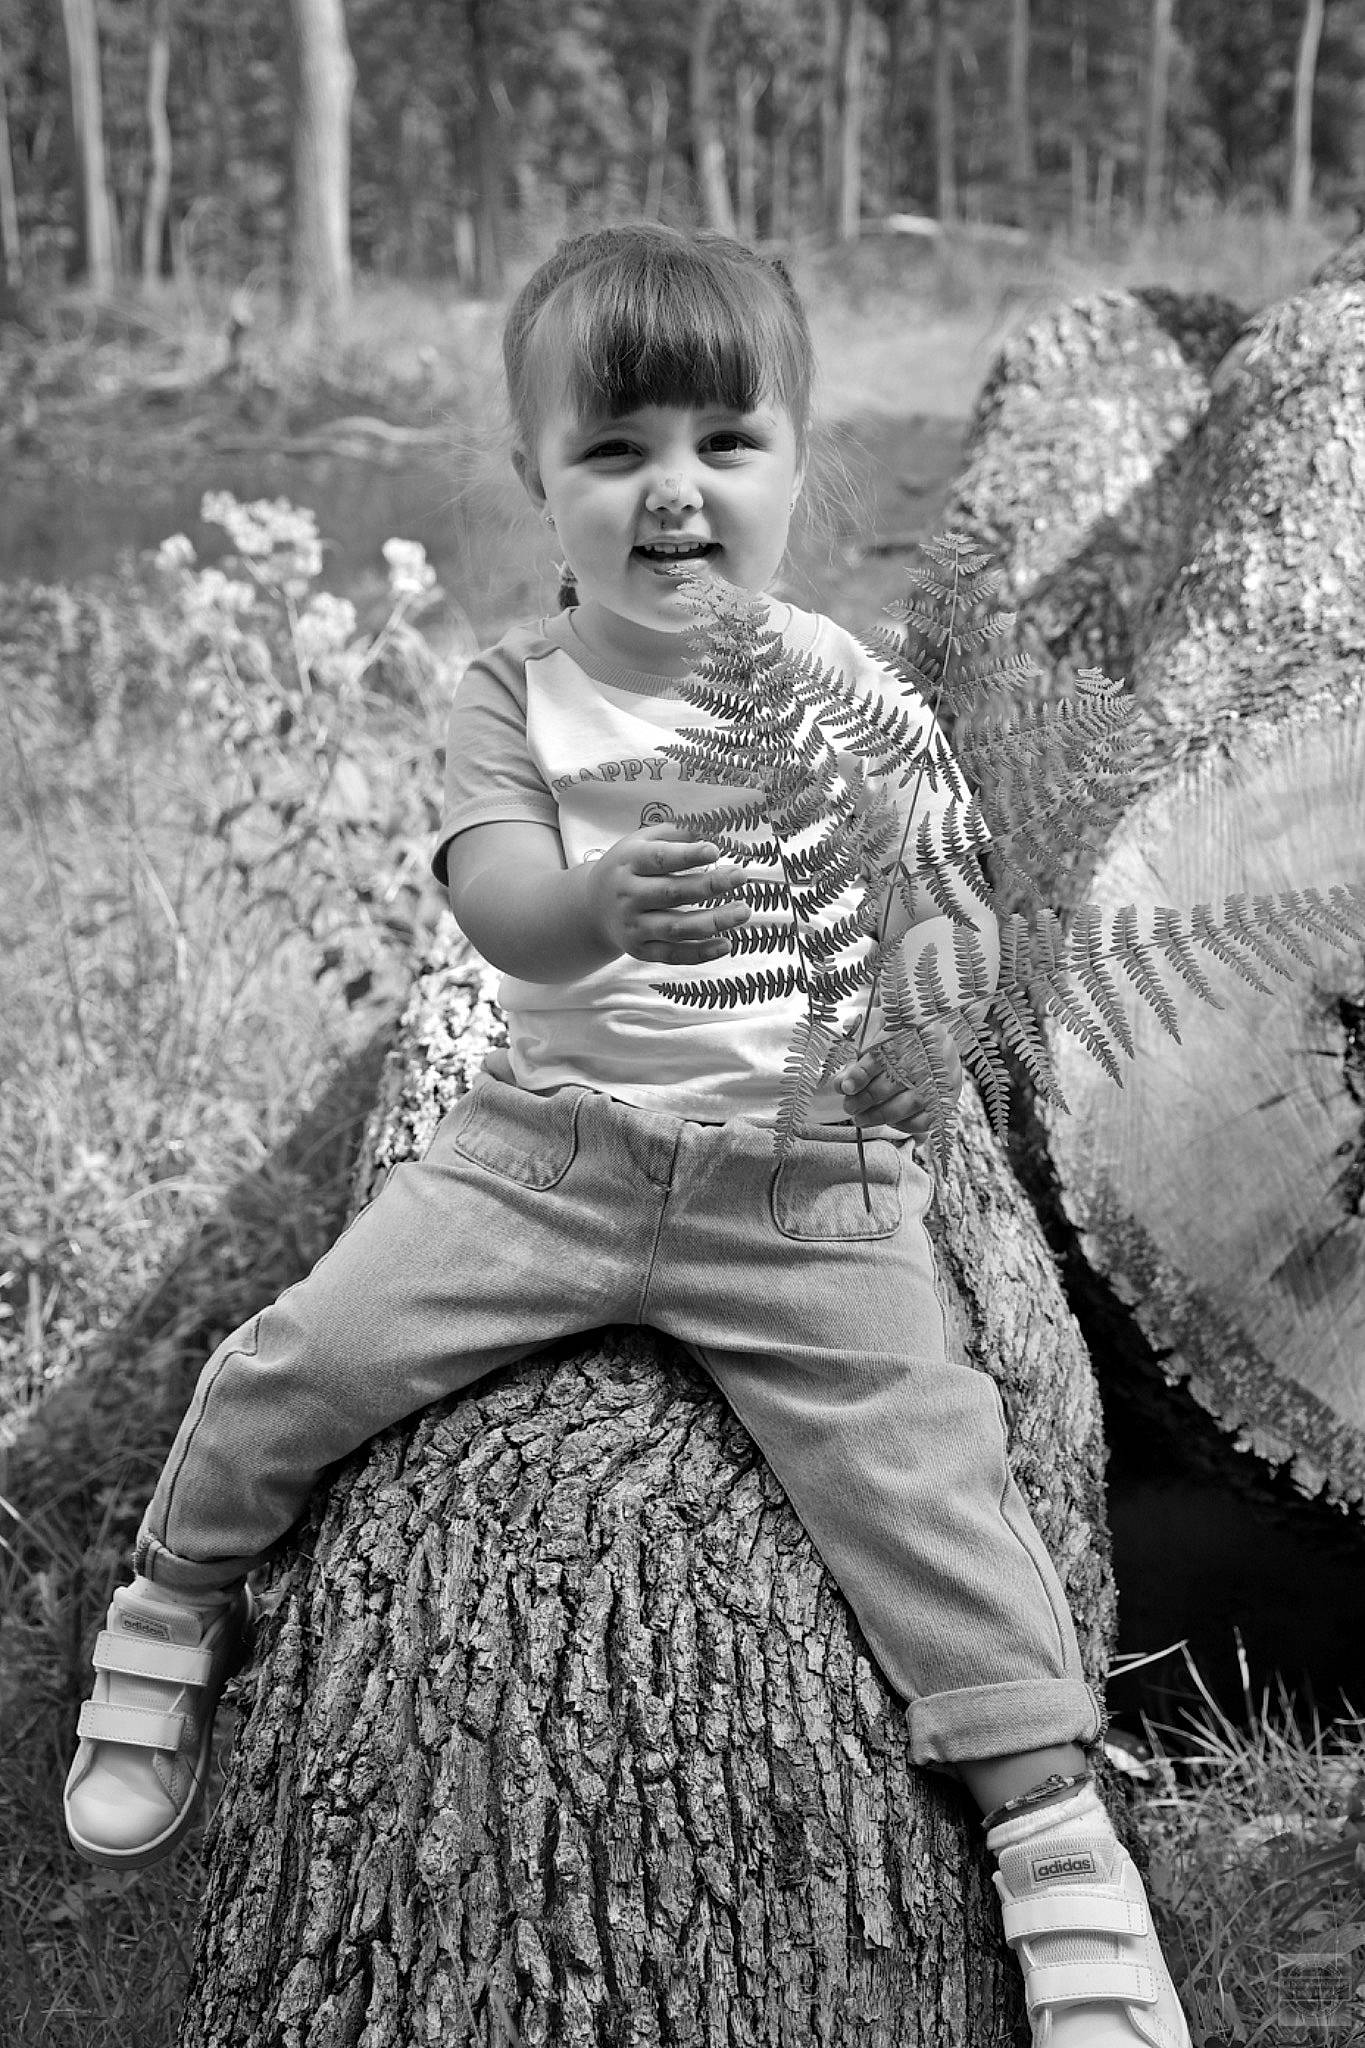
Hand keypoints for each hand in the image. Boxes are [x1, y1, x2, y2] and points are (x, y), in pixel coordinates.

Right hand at [585, 823, 756, 965]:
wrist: (593, 907)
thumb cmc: (630, 867)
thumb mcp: (644, 841)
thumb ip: (680, 832)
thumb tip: (721, 825)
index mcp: (630, 862)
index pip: (659, 859)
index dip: (687, 855)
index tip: (716, 851)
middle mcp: (629, 895)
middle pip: (671, 893)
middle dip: (708, 885)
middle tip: (740, 876)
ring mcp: (634, 926)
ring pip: (675, 928)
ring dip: (712, 921)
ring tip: (743, 911)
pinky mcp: (642, 950)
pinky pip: (673, 955)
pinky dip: (700, 953)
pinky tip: (727, 944)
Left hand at [838, 1021, 962, 1138]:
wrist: (938, 1028)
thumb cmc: (901, 1029)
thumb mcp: (878, 1024)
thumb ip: (858, 1048)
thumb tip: (841, 1082)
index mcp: (909, 1028)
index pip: (882, 1055)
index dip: (860, 1074)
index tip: (844, 1087)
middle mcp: (929, 1052)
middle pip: (893, 1081)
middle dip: (865, 1098)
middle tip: (849, 1106)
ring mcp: (942, 1075)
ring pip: (909, 1103)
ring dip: (880, 1115)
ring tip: (861, 1118)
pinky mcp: (949, 1093)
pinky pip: (927, 1117)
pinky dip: (905, 1124)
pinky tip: (889, 1121)